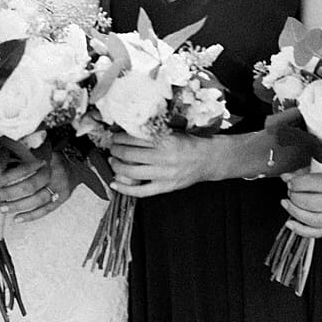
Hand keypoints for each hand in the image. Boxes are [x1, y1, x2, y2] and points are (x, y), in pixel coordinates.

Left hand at [0, 153, 69, 224]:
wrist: (76, 165)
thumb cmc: (51, 158)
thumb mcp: (38, 151)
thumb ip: (21, 157)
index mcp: (46, 158)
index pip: (24, 168)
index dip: (6, 176)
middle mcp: (54, 172)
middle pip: (29, 185)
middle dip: (8, 193)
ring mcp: (60, 187)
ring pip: (37, 199)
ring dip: (17, 205)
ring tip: (1, 208)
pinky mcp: (62, 198)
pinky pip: (46, 210)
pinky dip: (31, 216)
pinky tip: (16, 219)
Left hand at [108, 131, 222, 196]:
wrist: (209, 159)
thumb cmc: (189, 143)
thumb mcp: (173, 131)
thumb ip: (152, 133)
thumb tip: (127, 130)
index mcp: (166, 140)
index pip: (135, 138)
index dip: (120, 137)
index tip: (115, 136)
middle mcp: (165, 157)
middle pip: (130, 154)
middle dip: (116, 150)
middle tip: (112, 147)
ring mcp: (165, 174)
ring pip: (132, 172)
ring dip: (117, 166)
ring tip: (113, 161)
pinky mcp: (165, 187)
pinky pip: (141, 191)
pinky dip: (125, 189)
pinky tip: (115, 184)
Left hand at [281, 168, 321, 237]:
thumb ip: (306, 172)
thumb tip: (286, 177)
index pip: (313, 184)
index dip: (296, 183)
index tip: (291, 182)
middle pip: (311, 203)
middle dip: (295, 197)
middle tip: (290, 192)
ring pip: (313, 220)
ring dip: (295, 212)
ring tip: (286, 204)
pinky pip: (319, 232)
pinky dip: (302, 230)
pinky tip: (290, 224)